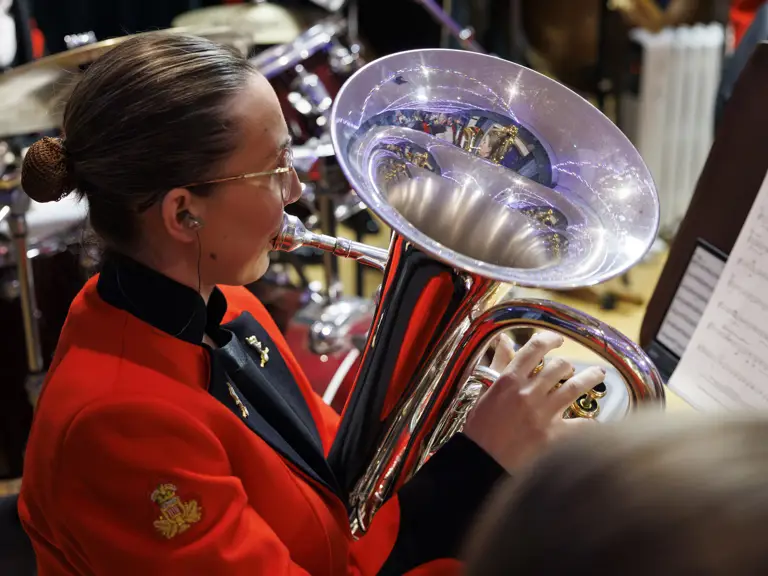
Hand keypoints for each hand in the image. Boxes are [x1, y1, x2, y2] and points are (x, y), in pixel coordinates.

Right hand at [463, 331, 604, 472]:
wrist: (481, 464)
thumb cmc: (479, 430)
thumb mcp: (483, 392)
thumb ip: (498, 365)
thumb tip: (504, 340)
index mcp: (508, 381)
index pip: (533, 349)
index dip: (549, 339)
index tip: (557, 339)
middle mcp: (528, 393)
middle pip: (559, 367)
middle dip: (567, 364)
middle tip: (571, 367)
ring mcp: (542, 414)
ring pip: (575, 387)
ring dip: (590, 378)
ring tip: (598, 375)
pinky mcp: (553, 436)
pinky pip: (582, 424)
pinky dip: (592, 423)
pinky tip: (597, 422)